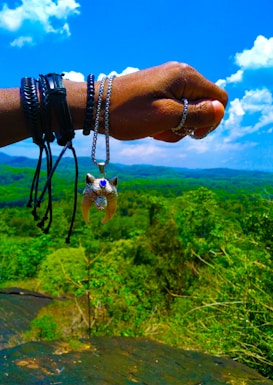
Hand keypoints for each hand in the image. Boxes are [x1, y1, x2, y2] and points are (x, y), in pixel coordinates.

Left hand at [109, 61, 227, 141]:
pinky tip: (150, 126)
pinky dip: (165, 121)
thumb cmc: (128, 112)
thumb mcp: (165, 117)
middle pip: (203, 105)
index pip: (219, 99)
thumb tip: (220, 110)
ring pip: (187, 111)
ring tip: (154, 129)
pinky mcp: (158, 90)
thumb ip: (196, 114)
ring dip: (175, 126)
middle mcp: (180, 75)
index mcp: (186, 77)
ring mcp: (168, 82)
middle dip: (189, 124)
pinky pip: (173, 109)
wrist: (96, 107)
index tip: (193, 132)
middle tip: (167, 131)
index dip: (212, 119)